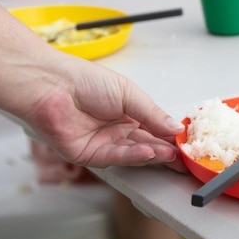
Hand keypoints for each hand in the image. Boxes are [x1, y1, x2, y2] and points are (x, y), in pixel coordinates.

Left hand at [24, 61, 186, 172]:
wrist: (52, 85)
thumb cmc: (84, 80)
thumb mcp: (128, 93)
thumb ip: (152, 114)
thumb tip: (175, 128)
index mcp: (127, 112)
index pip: (154, 128)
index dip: (170, 136)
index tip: (186, 142)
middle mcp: (116, 129)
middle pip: (146, 144)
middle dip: (166, 150)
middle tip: (184, 157)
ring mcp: (103, 143)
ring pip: (133, 154)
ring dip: (153, 155)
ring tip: (171, 155)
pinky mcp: (88, 155)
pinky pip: (116, 158)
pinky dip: (134, 157)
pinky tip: (149, 153)